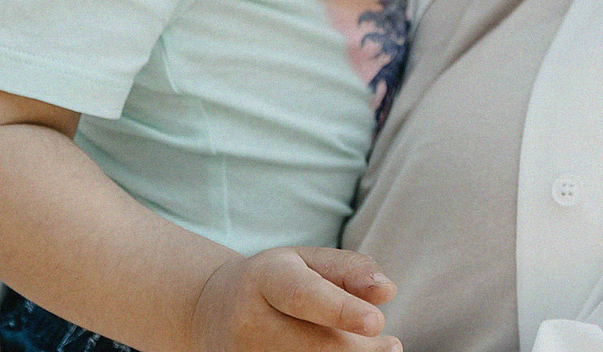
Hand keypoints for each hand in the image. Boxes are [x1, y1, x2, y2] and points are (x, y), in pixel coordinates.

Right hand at [194, 246, 399, 351]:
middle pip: (315, 345)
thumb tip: (386, 292)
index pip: (304, 297)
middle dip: (361, 349)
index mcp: (265, 279)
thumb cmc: (277, 281)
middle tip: (391, 345)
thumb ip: (351, 270)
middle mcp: (248, 322)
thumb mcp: (308, 260)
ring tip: (374, 351)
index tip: (377, 322)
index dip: (341, 310)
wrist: (211, 310)